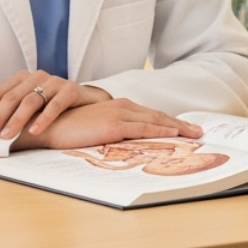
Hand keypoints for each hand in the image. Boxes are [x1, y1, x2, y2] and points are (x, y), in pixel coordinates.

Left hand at [0, 71, 109, 139]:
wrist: (88, 103)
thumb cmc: (52, 103)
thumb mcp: (26, 100)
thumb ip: (3, 97)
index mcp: (24, 77)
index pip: (0, 90)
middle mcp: (38, 76)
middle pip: (13, 96)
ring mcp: (55, 82)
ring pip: (32, 100)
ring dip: (17, 119)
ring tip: (7, 135)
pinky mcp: (71, 90)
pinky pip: (55, 105)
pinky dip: (44, 118)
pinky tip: (35, 131)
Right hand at [10, 99, 202, 149]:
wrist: (48, 124)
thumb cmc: (69, 127)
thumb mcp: (95, 126)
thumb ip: (112, 129)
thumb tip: (125, 141)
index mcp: (119, 106)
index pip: (150, 115)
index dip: (169, 121)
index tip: (185, 128)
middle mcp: (123, 107)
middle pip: (158, 116)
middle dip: (180, 124)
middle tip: (199, 131)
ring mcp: (119, 115)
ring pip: (156, 121)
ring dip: (177, 128)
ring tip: (194, 135)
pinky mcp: (114, 125)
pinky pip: (143, 129)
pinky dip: (161, 132)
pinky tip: (174, 135)